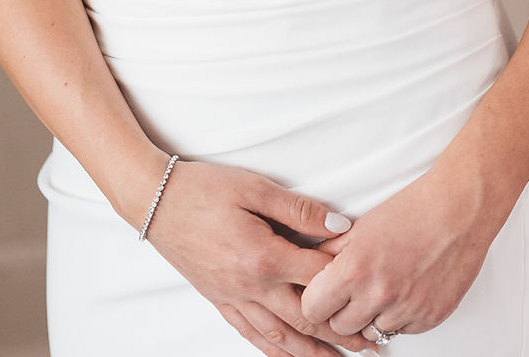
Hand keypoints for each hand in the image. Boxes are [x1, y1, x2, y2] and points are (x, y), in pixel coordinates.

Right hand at [147, 160, 379, 356]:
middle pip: (306, 318)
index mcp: (264, 256)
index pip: (318, 276)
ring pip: (280, 337)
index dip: (348, 282)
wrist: (156, 201)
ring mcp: (233, 298)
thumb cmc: (205, 189)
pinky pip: (252, 336)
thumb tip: (339, 224)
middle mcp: (251, 286)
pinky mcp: (220, 301)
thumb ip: (299, 209)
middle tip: (372, 345)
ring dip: (312, 353)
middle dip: (341, 334)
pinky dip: (275, 351)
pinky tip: (289, 356)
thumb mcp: (255, 188)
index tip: (372, 288)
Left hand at [299, 167, 498, 338]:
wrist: (459, 210)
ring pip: (371, 332)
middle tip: (354, 288)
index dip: (316, 299)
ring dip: (374, 314)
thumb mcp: (361, 227)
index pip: (312, 309)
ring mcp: (406, 311)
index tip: (322, 292)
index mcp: (355, 269)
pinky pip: (402, 331)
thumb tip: (311, 269)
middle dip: (343, 310)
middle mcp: (379, 296)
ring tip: (385, 284)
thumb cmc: (412, 210)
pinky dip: (400, 316)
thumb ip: (332, 253)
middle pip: (340, 327)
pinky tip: (407, 287)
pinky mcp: (429, 318)